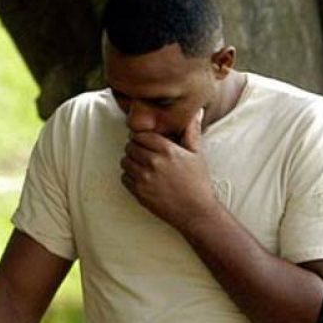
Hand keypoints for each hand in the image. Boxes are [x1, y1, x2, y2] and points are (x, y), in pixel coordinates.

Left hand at [119, 109, 220, 231]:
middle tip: (148, 157)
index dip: (144, 139)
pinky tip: (144, 181)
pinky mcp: (138, 192)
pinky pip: (124, 178)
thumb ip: (191, 131)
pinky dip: (130, 178)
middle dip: (137, 150)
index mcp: (167, 150)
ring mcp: (144, 178)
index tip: (150, 145)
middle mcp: (153, 162)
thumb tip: (196, 110)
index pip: (141, 135)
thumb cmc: (198, 182)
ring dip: (132, 163)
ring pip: (125, 161)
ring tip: (145, 168)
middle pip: (130, 147)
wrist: (196, 212)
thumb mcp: (197, 155)